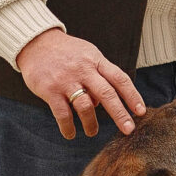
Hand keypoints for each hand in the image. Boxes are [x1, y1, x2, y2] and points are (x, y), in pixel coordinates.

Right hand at [14, 29, 148, 139]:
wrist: (35, 42)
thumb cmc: (65, 52)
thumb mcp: (87, 54)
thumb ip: (99, 75)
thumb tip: (105, 103)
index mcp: (96, 60)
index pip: (119, 79)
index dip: (132, 96)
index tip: (140, 111)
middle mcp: (83, 70)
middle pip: (106, 94)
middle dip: (120, 114)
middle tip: (128, 129)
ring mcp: (66, 80)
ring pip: (85, 107)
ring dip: (91, 123)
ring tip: (92, 131)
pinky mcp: (50, 90)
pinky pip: (63, 114)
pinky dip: (68, 127)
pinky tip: (70, 133)